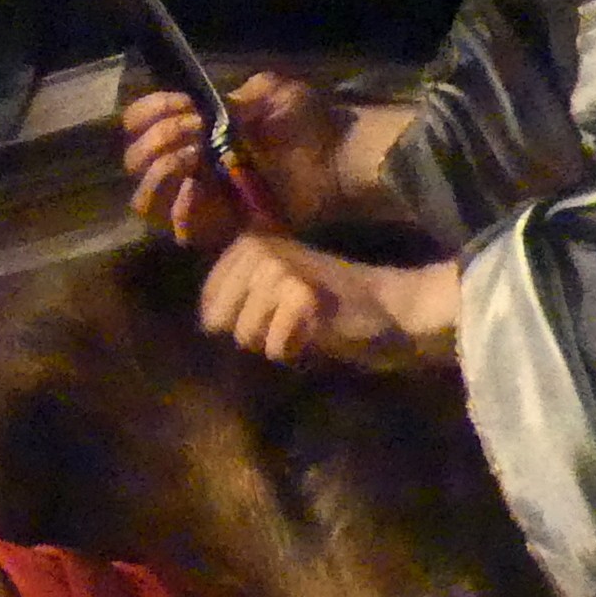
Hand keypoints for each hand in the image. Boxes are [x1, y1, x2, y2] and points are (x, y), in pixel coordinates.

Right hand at [121, 69, 341, 247]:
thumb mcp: (269, 91)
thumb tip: (205, 111)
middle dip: (157, 138)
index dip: (148, 112)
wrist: (341, 157)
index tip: (182, 102)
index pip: (141, 123)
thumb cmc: (308, 122)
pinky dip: (184, 207)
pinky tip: (202, 185)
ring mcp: (203, 198)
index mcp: (194, 129)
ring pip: (147, 199)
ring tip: (195, 155)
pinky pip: (182, 229)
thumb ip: (232, 97)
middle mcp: (189, 164)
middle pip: (136, 161)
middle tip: (194, 128)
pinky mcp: (222, 226)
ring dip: (162, 170)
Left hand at [194, 233, 458, 371]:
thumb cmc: (331, 303)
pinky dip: (291, 351)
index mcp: (248, 244)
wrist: (391, 306)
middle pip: (220, 321)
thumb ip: (238, 297)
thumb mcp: (275, 289)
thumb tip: (204, 324)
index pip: (207, 302)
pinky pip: (273, 346)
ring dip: (273, 343)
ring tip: (301, 327)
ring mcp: (281, 270)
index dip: (231, 324)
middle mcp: (259, 250)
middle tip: (288, 323)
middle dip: (251, 334)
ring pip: (245, 333)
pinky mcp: (302, 297)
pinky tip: (313, 336)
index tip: (267, 319)